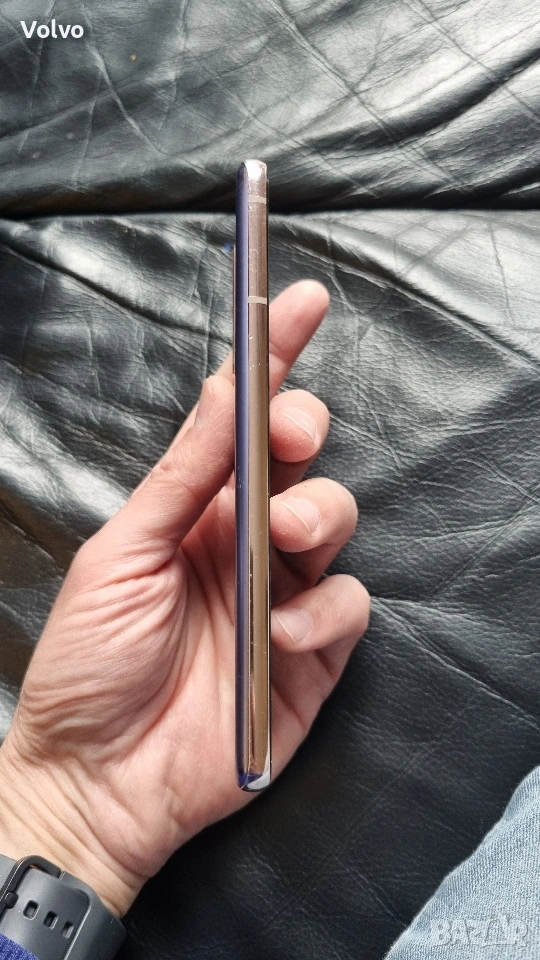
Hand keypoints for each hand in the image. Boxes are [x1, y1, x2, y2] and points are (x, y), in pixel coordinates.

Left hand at [0, 281, 369, 917]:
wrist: (97, 778)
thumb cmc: (90, 663)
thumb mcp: (125, 552)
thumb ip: (186, 475)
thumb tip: (227, 391)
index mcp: (193, 509)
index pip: (243, 420)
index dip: (274, 359)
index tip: (299, 303)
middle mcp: (242, 541)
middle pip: (302, 459)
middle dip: (304, 430)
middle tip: (288, 437)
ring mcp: (281, 594)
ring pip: (336, 520)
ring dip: (318, 514)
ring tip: (280, 538)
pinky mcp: (312, 652)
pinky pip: (348, 605)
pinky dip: (323, 609)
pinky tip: (282, 632)